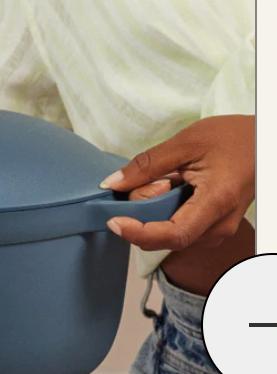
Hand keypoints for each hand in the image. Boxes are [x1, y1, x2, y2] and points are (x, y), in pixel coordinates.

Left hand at [102, 115, 254, 251]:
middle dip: (147, 214)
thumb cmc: (232, 137)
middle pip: (168, 236)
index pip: (173, 235)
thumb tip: (111, 184)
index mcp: (217, 202)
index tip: (114, 221)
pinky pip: (180, 228)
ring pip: (172, 235)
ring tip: (171, 179)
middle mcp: (221, 224)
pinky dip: (166, 211)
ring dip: (157, 212)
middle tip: (157, 179)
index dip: (139, 234)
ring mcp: (220, 228)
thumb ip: (147, 164)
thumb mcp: (187, 142)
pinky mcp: (215, 226)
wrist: (264, 141)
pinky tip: (175, 187)